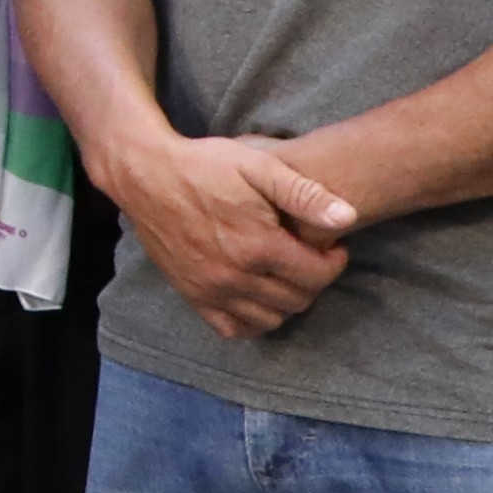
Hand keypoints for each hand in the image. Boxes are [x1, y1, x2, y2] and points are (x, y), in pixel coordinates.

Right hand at [104, 126, 353, 339]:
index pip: (318, 275)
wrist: (144, 174)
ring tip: (284, 273)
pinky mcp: (191, 294)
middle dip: (314, 280)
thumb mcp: (258, 165)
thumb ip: (304, 193)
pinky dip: (252, 320)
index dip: (334, 261)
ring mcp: (210, 289)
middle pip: (298, 300)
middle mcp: (234, 276)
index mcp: (257, 245)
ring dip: (287, 301)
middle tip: (309, 257)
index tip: (330, 245)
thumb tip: (348, 217)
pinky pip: (233, 328)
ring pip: (270, 319)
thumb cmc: (204, 165)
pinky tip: (256, 295)